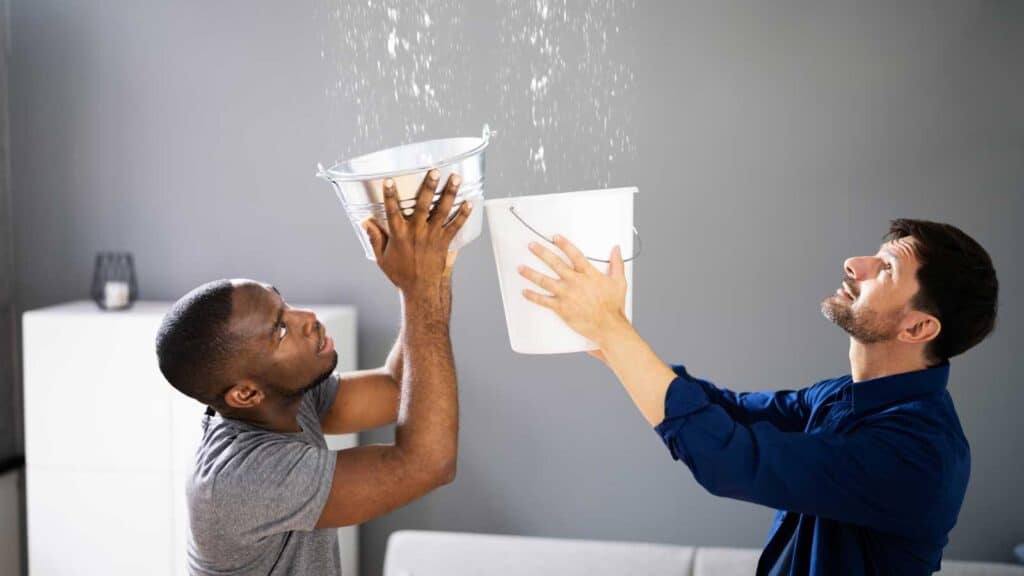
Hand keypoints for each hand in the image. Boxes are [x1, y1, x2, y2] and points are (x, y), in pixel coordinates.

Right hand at [362, 170, 471, 300]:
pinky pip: (456, 226)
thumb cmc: (401, 274)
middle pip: (423, 205)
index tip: (389, 180)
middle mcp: (417, 232)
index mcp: (399, 234)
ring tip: (456, 177)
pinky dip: (464, 214)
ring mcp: (432, 236)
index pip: (392, 210)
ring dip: (450, 193)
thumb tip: (364, 222)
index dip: (389, 195)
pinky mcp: (444, 242)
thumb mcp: (382, 257)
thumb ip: (374, 238)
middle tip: (434, 171)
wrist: (421, 290)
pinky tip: (470, 202)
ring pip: (442, 211)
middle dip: (429, 186)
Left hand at [518, 235, 628, 345]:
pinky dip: (533, 296)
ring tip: (521, 268)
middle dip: (542, 253)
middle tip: (531, 246)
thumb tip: (617, 249)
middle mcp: (575, 282)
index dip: (564, 244)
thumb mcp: (619, 282)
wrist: (608, 326)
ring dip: (531, 273)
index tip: (554, 237)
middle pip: (555, 263)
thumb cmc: (614, 306)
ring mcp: (566, 294)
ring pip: (544, 281)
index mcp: (588, 274)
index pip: (574, 254)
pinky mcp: (561, 308)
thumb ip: (617, 264)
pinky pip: (543, 301)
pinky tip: (525, 292)